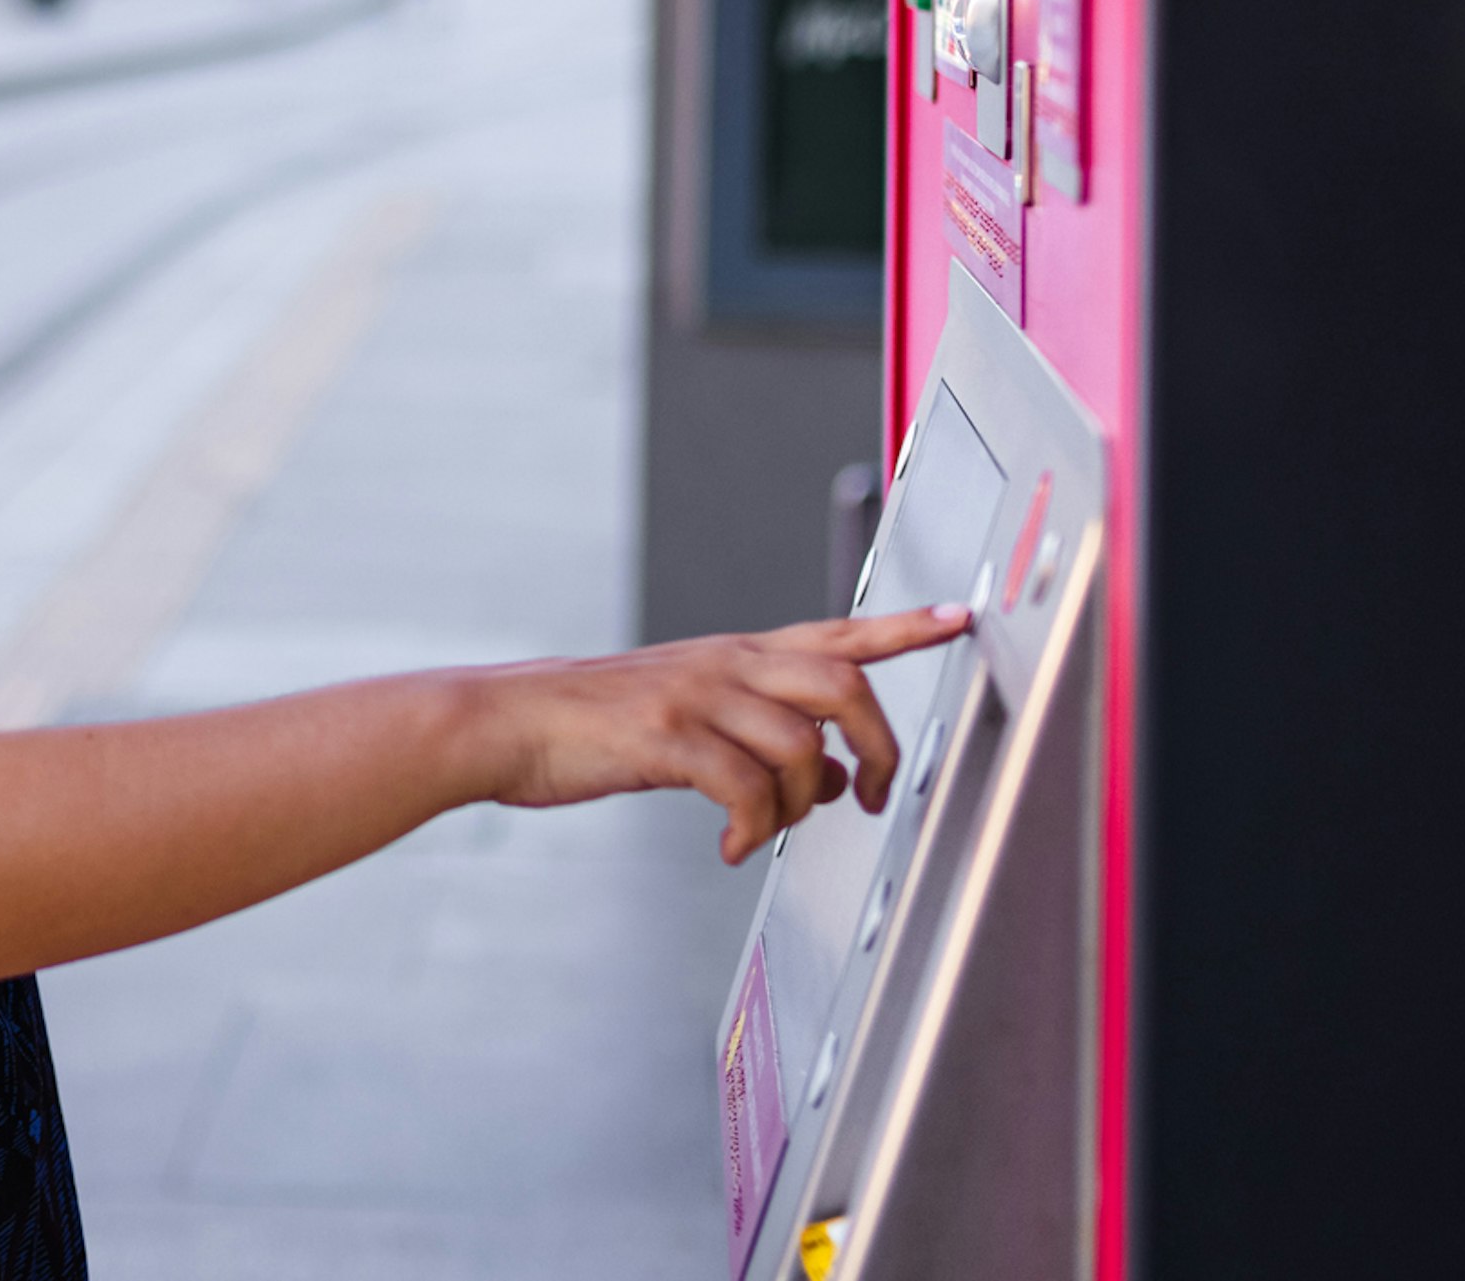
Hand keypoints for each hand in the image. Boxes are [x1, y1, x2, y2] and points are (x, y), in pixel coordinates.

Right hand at [482, 605, 973, 862]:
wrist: (505, 720)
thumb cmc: (593, 722)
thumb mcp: (688, 715)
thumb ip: (761, 737)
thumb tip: (833, 781)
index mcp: (734, 654)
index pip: (838, 631)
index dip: (904, 627)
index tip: (958, 618)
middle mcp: (725, 664)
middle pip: (843, 682)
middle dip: (878, 747)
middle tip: (873, 796)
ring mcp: (696, 697)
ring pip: (803, 745)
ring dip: (803, 806)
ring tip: (767, 831)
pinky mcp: (665, 738)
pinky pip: (745, 790)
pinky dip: (752, 830)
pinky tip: (729, 846)